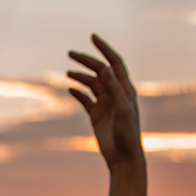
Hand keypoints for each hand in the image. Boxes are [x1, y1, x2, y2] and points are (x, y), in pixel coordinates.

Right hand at [67, 34, 141, 170]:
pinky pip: (85, 100)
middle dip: (86, 61)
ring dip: (80, 77)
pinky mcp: (97, 116)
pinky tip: (70, 90)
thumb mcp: (123, 109)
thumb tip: (103, 68)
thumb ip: (114, 89)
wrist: (123, 158)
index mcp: (125, 89)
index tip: (92, 37)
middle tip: (70, 53)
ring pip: (91, 84)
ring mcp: (105, 104)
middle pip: (99, 71)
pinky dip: (77, 93)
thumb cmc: (127, 135)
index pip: (114, 63)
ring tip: (68, 73)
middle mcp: (115, 94)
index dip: (104, 49)